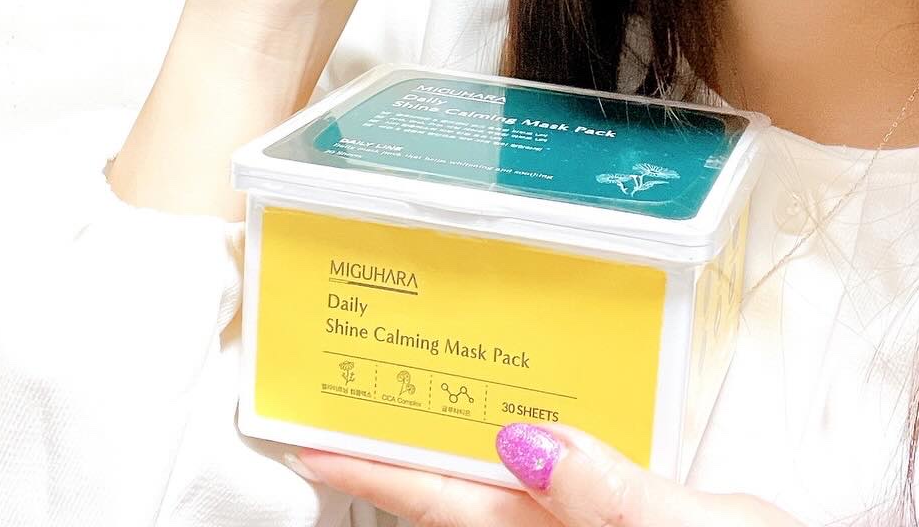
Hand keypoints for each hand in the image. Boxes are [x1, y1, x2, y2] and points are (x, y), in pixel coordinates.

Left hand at [291, 422, 806, 525]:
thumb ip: (615, 498)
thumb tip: (526, 444)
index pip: (448, 508)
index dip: (373, 475)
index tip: (303, 440)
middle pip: (457, 506)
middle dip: (394, 460)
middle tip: (338, 403)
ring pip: (495, 501)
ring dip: (447, 458)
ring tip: (405, 405)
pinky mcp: (615, 524)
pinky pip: (544, 496)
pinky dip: (513, 460)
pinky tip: (513, 429)